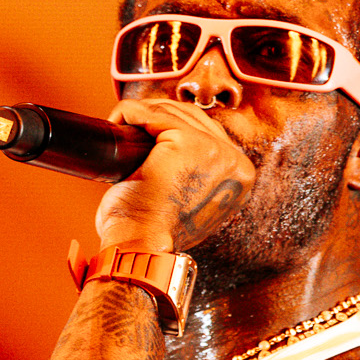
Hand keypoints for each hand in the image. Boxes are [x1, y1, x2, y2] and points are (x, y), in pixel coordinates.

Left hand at [93, 97, 253, 252]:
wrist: (141, 246)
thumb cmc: (155, 232)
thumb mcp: (189, 204)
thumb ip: (197, 179)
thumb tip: (181, 158)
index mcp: (241, 176)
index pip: (207, 134)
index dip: (173, 128)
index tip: (148, 136)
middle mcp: (235, 161)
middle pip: (192, 118)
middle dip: (157, 117)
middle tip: (131, 128)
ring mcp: (214, 149)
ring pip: (173, 112)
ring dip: (143, 115)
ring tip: (122, 127)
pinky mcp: (187, 141)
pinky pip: (153, 113)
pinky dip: (131, 113)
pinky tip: (118, 120)